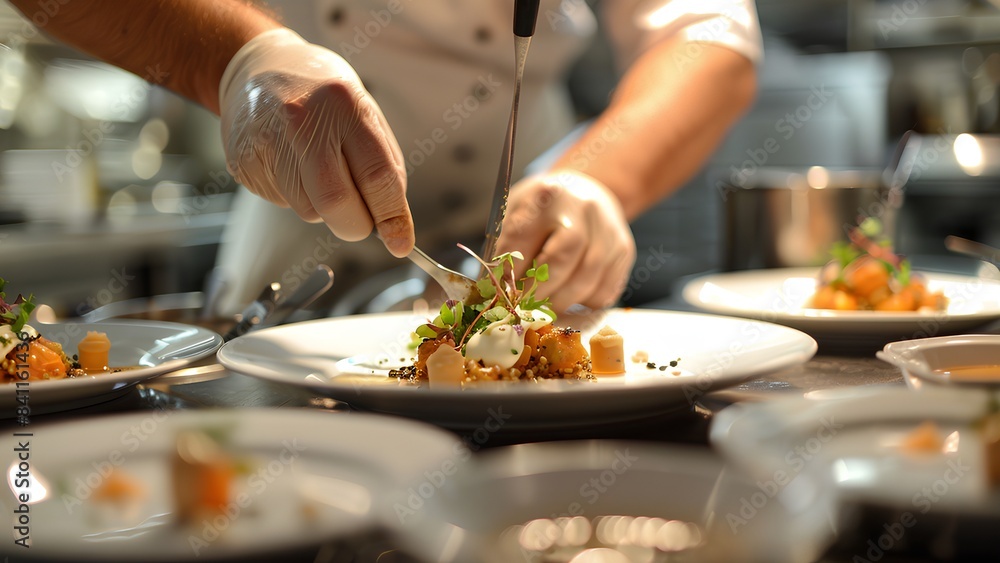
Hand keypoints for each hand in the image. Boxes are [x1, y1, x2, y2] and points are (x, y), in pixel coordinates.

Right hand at [219, 28, 412, 256]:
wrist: (257, 70)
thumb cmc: (322, 97)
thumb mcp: (364, 113)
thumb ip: (383, 165)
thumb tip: (392, 222)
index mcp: (344, 105)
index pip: (376, 176)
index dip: (392, 217)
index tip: (400, 243)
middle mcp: (302, 121)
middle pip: (337, 203)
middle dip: (356, 225)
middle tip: (362, 221)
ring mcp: (267, 142)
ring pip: (309, 210)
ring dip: (325, 208)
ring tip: (318, 169)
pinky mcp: (244, 162)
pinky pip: (283, 202)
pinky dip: (298, 196)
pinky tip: (291, 164)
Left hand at [496, 170, 635, 311]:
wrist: (586, 192)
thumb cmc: (542, 209)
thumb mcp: (516, 212)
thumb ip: (505, 248)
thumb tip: (496, 292)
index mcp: (546, 195)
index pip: (523, 238)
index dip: (510, 272)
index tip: (502, 293)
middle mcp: (582, 208)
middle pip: (563, 257)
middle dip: (538, 290)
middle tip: (524, 306)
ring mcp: (609, 229)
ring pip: (587, 278)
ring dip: (561, 301)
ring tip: (544, 307)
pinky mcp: (625, 250)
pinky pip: (605, 290)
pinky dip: (584, 302)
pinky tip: (571, 295)